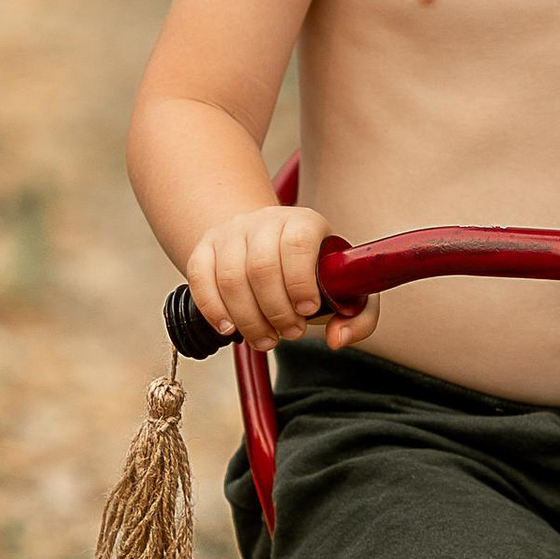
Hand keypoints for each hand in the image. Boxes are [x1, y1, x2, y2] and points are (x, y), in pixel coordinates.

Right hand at [184, 203, 374, 350]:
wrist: (265, 245)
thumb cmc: (310, 273)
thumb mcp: (343, 288)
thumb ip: (359, 317)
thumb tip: (338, 338)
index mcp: (304, 222)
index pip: (297, 243)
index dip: (300, 282)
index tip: (308, 311)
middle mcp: (266, 220)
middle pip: (262, 266)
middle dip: (276, 311)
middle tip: (289, 333)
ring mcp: (232, 233)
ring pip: (231, 277)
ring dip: (248, 319)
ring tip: (265, 338)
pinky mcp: (205, 249)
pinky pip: (200, 278)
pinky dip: (213, 309)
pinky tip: (230, 328)